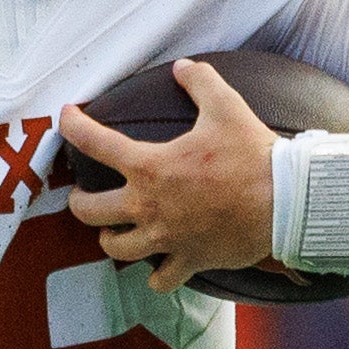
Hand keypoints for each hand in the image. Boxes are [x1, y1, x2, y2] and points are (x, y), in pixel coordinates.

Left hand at [55, 58, 276, 293]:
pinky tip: (157, 267)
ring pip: (115, 248)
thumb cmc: (253, 155)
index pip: (94, 143)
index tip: (65, 119)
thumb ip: (200, 82)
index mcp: (150, 167)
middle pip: (88, 211)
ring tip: (114, 230)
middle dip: (79, 201)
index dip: (72, 127)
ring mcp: (165, 237)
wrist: (284, 202)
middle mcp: (148, 206)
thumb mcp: (226, 106)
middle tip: (83, 194)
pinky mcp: (188, 260)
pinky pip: (159, 280)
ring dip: (110, 238)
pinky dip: (155, 276)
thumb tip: (183, 67)